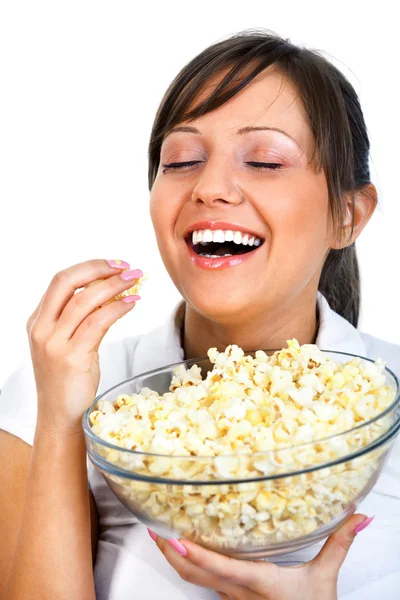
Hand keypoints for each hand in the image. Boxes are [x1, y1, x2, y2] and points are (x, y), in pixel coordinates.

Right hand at [26, 259, 141, 431]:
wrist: (59, 415)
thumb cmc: (68, 379)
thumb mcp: (68, 343)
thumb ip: (81, 318)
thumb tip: (110, 291)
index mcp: (37, 321)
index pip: (61, 281)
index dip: (89, 267)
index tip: (115, 264)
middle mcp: (41, 329)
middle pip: (67, 282)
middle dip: (99, 269)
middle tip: (127, 268)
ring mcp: (53, 343)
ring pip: (84, 300)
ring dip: (114, 286)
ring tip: (136, 282)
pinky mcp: (71, 358)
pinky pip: (97, 322)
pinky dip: (118, 308)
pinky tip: (132, 304)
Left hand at [151, 513, 373, 599]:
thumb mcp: (326, 578)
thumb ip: (339, 544)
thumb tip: (359, 517)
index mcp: (258, 582)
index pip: (220, 567)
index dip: (195, 554)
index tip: (175, 538)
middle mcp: (238, 592)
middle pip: (193, 575)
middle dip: (170, 553)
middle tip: (153, 527)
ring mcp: (233, 599)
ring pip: (195, 581)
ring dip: (176, 559)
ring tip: (162, 534)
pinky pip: (205, 583)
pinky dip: (192, 566)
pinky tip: (189, 550)